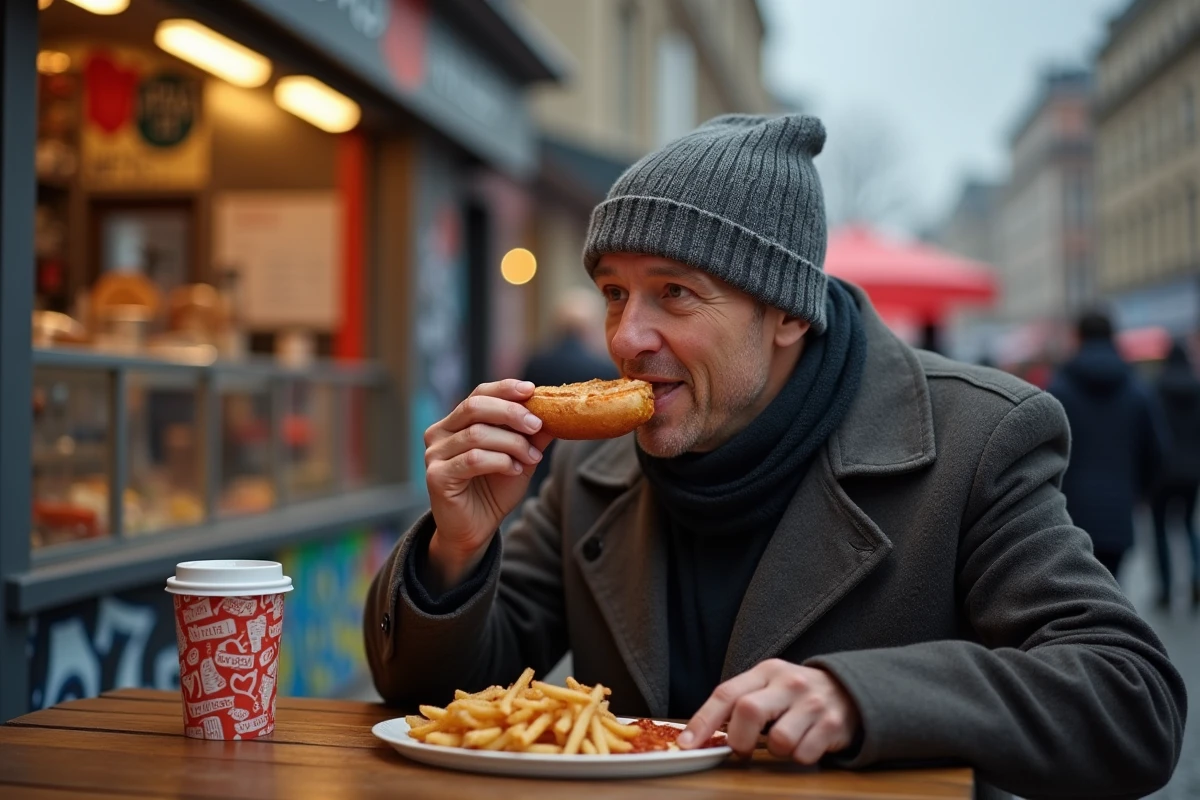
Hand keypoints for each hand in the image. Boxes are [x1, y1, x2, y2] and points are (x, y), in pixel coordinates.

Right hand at [424, 379, 553, 586]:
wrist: (476, 529)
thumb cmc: (494, 490)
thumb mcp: (519, 456)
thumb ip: (531, 434)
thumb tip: (555, 410)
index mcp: (456, 422)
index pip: (478, 394)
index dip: (504, 389)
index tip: (532, 390)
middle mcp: (440, 433)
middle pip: (474, 407)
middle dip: (511, 413)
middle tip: (537, 425)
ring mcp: (434, 454)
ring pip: (477, 434)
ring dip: (511, 444)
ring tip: (531, 458)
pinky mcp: (436, 476)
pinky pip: (473, 459)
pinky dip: (500, 461)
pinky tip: (514, 470)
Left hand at [679, 659, 859, 762]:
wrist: (849, 690)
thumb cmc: (796, 694)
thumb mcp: (769, 686)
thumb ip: (740, 702)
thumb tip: (700, 734)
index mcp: (766, 671)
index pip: (727, 693)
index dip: (703, 720)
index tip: (687, 743)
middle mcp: (789, 683)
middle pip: (749, 711)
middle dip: (739, 740)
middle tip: (742, 750)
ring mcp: (813, 703)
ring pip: (779, 741)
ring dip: (775, 751)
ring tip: (784, 740)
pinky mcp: (833, 725)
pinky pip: (803, 755)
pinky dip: (799, 757)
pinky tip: (805, 742)